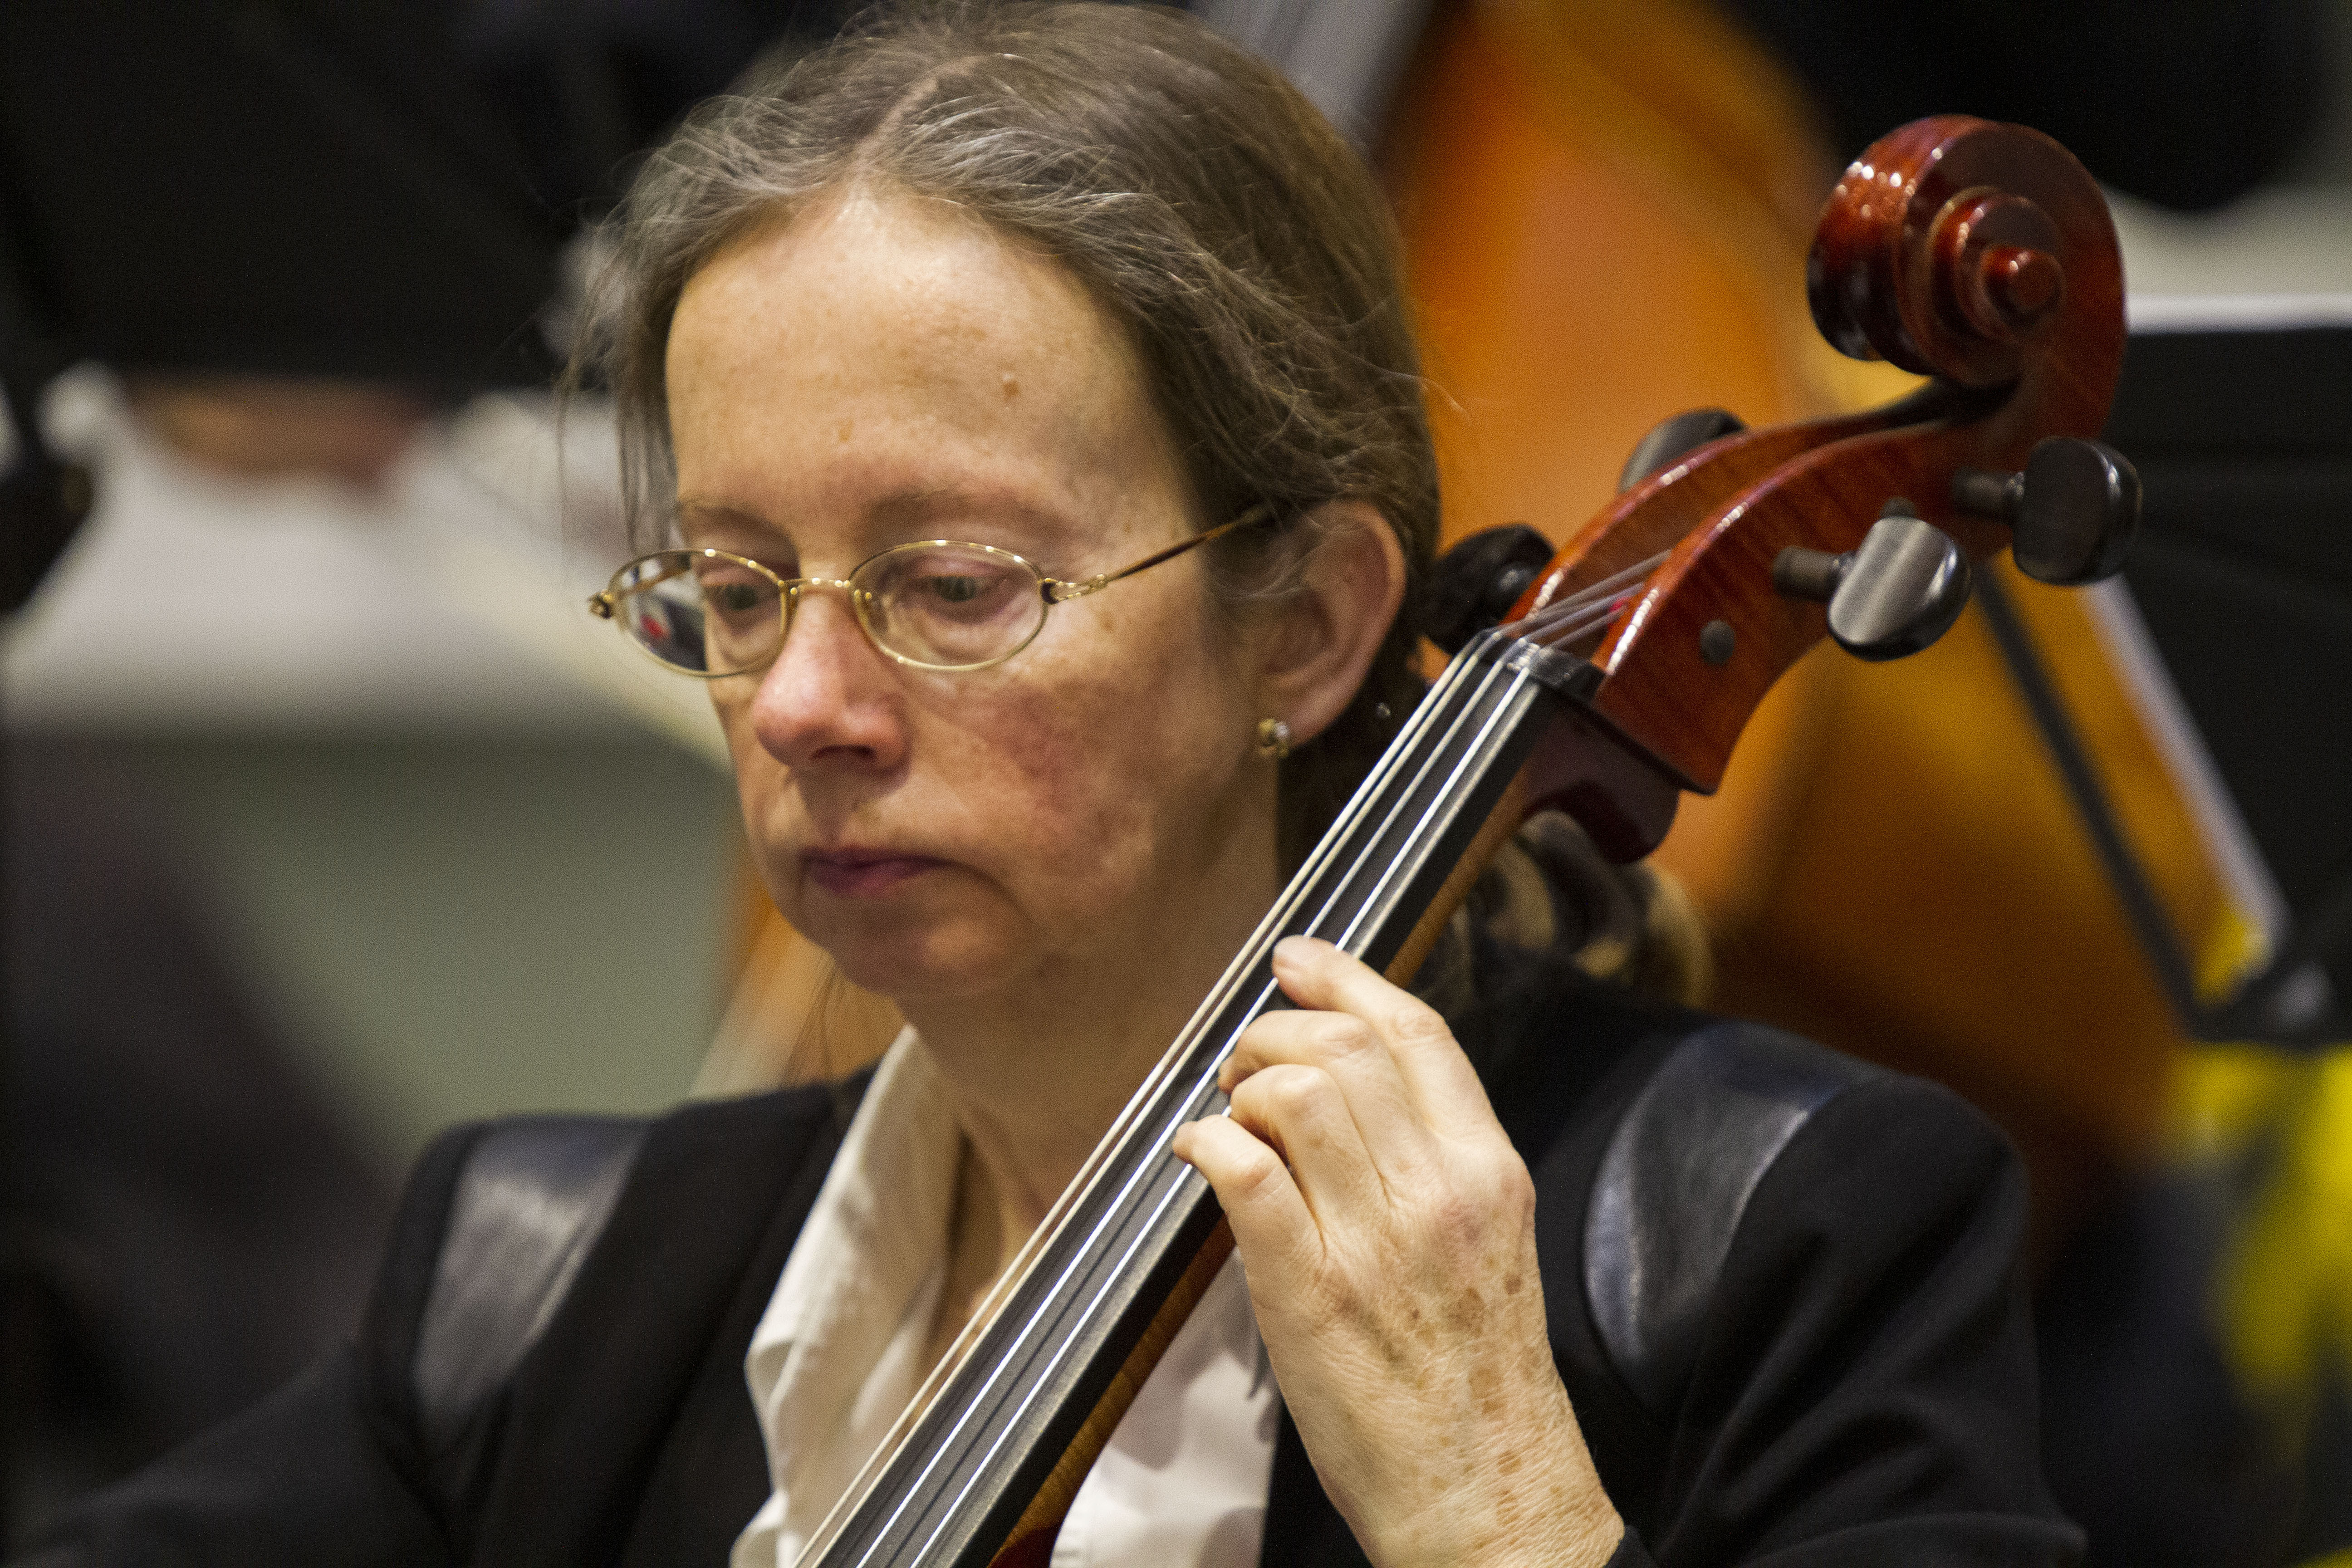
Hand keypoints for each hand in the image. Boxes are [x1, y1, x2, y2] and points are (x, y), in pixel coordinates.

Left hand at [1170, 936, 1622, 1567]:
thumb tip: (1346, 1085)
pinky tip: (1198, 1152)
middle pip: (1347, 1048)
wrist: (1486, 1492)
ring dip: (1241, 1086)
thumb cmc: (1474, 1372)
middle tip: (1244, 1063)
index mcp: (1488, 1172)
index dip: (1347, 979)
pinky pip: (1246, 1175)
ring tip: (1227, 1111)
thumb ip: (1431, 1158)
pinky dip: (1207, 1145)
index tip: (1299, 960)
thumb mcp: (1486, 1238)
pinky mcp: (1310, 1295)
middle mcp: (1439, 1194)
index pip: (1418, 1033)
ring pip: (1296, 1096)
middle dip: (1276, 1034)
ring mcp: (1374, 1243)